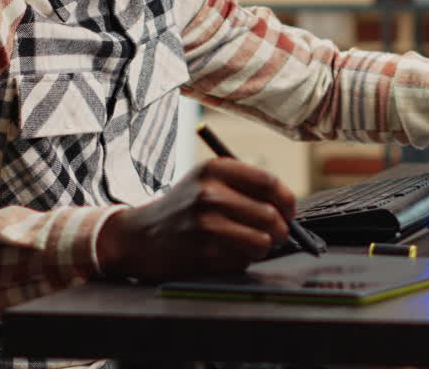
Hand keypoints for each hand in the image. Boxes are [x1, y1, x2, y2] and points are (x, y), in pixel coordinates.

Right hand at [95, 157, 294, 280]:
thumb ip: (244, 186)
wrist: (140, 236)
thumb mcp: (206, 181)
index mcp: (215, 168)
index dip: (286, 200)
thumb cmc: (184, 208)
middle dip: (280, 230)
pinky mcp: (203, 251)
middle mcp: (210, 192)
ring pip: (261, 241)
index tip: (288, 212)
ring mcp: (206, 223)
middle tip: (276, 235)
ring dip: (263, 248)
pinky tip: (225, 253)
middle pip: (270, 215)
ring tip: (251, 244)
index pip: (269, 182)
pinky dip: (241, 260)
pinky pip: (242, 260)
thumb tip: (288, 207)